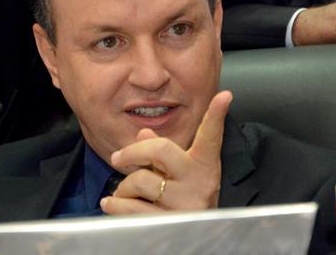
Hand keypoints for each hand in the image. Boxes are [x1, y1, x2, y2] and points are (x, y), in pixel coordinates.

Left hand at [101, 91, 232, 214]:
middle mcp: (199, 182)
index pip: (211, 136)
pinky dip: (116, 204)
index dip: (217, 115)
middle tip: (117, 157)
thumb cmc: (184, 199)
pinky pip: (132, 208)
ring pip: (141, 180)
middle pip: (161, 148)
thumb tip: (144, 132)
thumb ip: (162, 154)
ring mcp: (186, 203)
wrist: (196, 238)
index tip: (225, 95)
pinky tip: (111, 203)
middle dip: (133, 151)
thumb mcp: (179, 174)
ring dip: (124, 186)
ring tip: (123, 192)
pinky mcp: (170, 222)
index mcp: (204, 165)